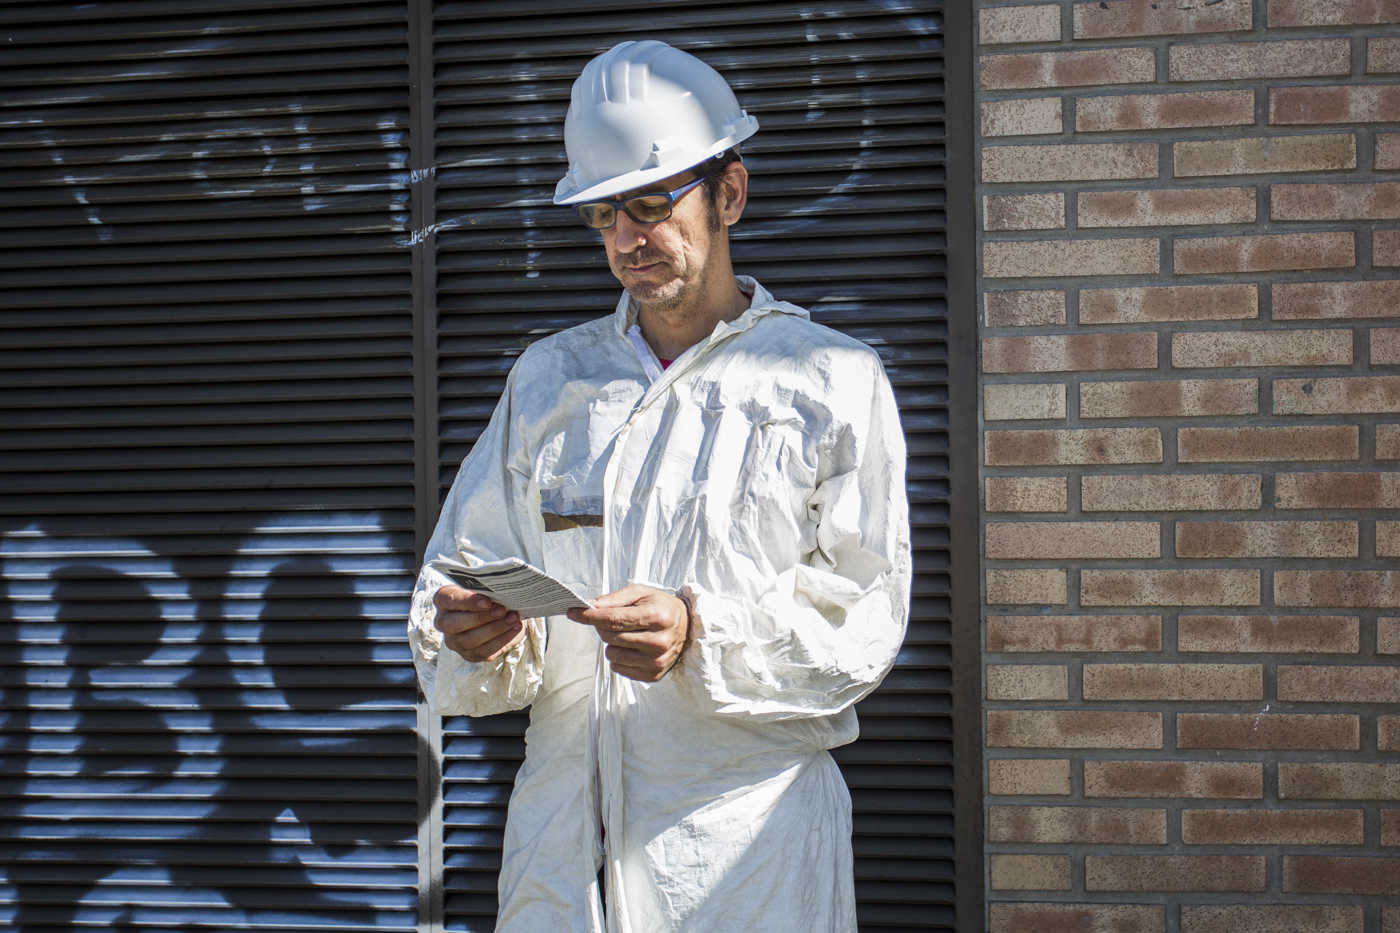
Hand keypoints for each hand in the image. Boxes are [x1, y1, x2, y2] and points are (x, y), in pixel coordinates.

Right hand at [433, 585, 523, 661]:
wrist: (493, 613)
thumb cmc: (485, 596)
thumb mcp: (483, 588)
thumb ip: (488, 590)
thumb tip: (502, 593)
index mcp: (443, 600)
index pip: (449, 600)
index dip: (468, 601)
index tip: (487, 601)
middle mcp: (443, 622)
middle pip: (456, 623)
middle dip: (482, 618)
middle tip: (502, 610)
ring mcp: (454, 641)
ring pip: (470, 640)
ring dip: (495, 629)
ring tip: (512, 619)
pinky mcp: (468, 654)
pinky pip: (484, 651)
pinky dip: (502, 640)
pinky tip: (514, 629)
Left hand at [567, 584, 689, 681]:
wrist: (687, 626)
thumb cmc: (661, 607)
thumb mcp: (640, 593)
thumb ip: (613, 600)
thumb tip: (589, 606)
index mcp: (656, 617)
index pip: (613, 619)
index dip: (589, 616)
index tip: (573, 612)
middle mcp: (658, 642)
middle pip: (610, 637)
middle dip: (603, 627)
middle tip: (611, 620)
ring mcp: (657, 661)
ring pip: (612, 655)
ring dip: (612, 644)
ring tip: (627, 635)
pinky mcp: (653, 675)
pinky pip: (619, 669)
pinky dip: (620, 657)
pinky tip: (633, 648)